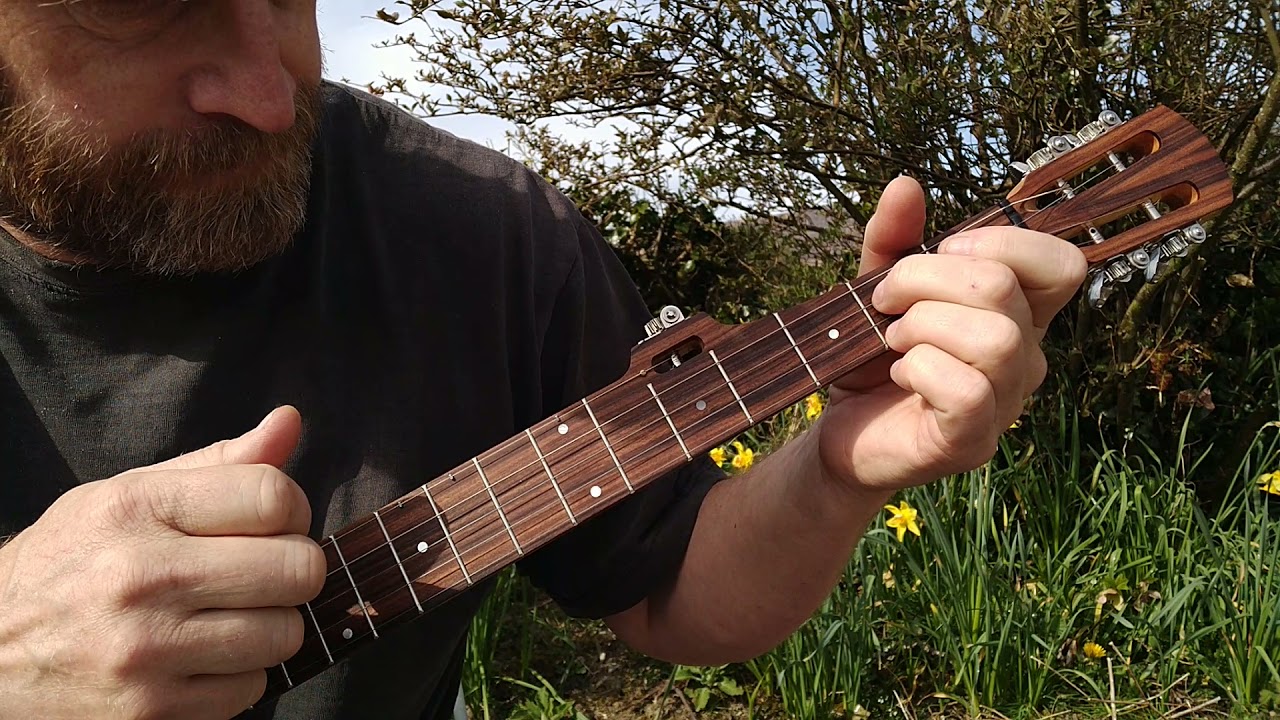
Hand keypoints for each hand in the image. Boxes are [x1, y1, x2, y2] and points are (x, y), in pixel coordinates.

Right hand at [0, 407, 323, 719]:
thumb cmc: (72, 562)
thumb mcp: (127, 494)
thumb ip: (217, 463)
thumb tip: (290, 422)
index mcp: (137, 508)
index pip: (272, 496)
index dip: (293, 509)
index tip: (276, 524)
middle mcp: (141, 576)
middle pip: (296, 568)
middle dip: (293, 570)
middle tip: (261, 575)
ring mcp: (146, 649)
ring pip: (284, 634)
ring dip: (271, 627)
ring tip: (229, 617)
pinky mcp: (150, 711)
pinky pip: (251, 689)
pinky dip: (239, 676)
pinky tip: (201, 659)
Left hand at [816, 177, 1086, 492]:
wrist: (840, 432)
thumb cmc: (871, 359)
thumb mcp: (877, 287)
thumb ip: (893, 239)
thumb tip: (905, 184)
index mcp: (1019, 315)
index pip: (1062, 263)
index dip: (1001, 242)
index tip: (940, 253)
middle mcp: (1026, 359)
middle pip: (1003, 289)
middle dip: (924, 279)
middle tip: (885, 303)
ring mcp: (1005, 405)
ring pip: (994, 338)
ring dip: (922, 326)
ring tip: (894, 340)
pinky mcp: (972, 442)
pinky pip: (967, 390)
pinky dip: (919, 368)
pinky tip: (901, 374)